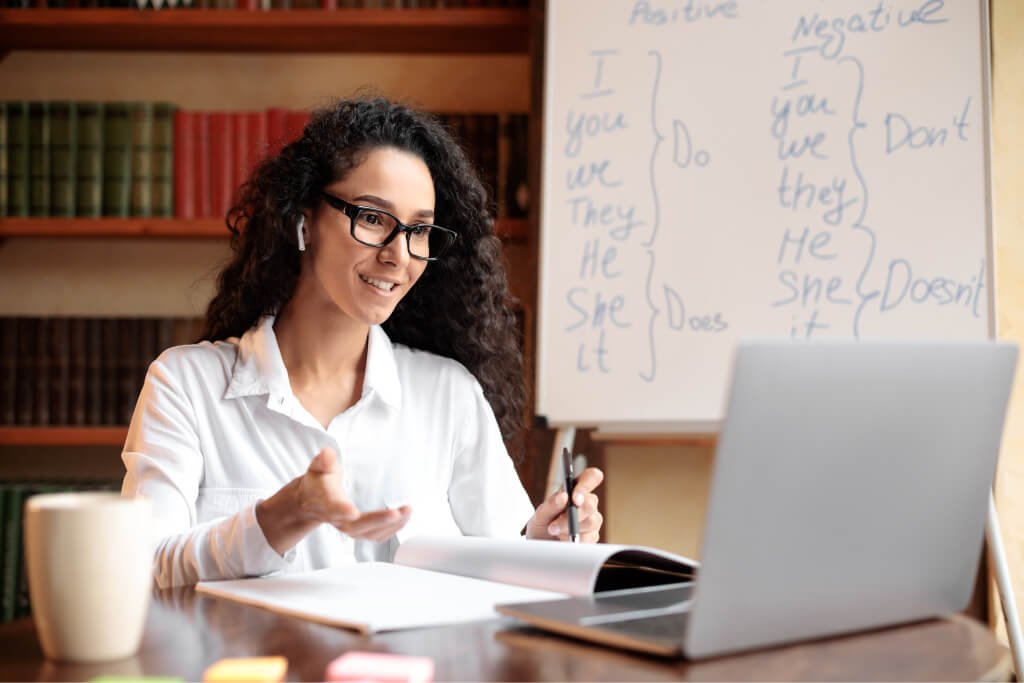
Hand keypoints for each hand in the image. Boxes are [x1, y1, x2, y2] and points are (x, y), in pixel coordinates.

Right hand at [295, 448, 411, 541]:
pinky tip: (403, 519)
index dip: (342, 510)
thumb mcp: (318, 468)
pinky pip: (376, 536)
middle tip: (396, 513)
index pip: (333, 508)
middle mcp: (338, 520)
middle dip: (378, 520)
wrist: (312, 502)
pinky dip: (392, 530)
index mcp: (327, 503)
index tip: (352, 511)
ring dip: (391, 526)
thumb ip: (324, 461)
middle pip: (357, 526)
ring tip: (407, 512)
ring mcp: (350, 528)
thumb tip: (328, 454)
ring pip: (370, 534)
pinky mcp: (360, 532)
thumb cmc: (318, 483)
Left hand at [525, 466, 602, 542]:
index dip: (586, 485)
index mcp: (575, 489)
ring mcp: (591, 519)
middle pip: (592, 502)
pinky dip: (575, 540)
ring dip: (571, 529)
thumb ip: (551, 504)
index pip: (591, 477)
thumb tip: (563, 496)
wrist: (541, 545)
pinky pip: (591, 537)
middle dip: (574, 515)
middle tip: (556, 524)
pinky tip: (563, 539)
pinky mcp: (593, 535)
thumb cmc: (542, 525)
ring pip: (593, 521)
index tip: (575, 498)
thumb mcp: (541, 514)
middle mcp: (586, 502)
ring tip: (556, 532)